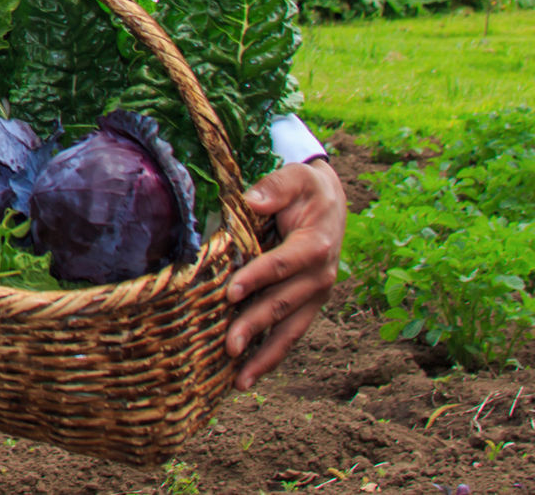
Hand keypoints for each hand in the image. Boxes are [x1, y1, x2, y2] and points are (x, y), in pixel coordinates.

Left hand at [224, 159, 347, 388]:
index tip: (231, 291)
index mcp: (315, 246)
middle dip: (255, 325)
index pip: (283, 264)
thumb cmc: (306, 190)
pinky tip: (249, 375)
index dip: (258, 277)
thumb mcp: (295, 178)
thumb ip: (275, 187)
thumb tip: (253, 201)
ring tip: (240, 381)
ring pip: (289, 330)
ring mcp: (315, 295)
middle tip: (228, 345)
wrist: (330, 203)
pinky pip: (290, 333)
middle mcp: (319, 277)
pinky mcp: (307, 305)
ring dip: (265, 356)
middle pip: (283, 303)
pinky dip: (271, 355)